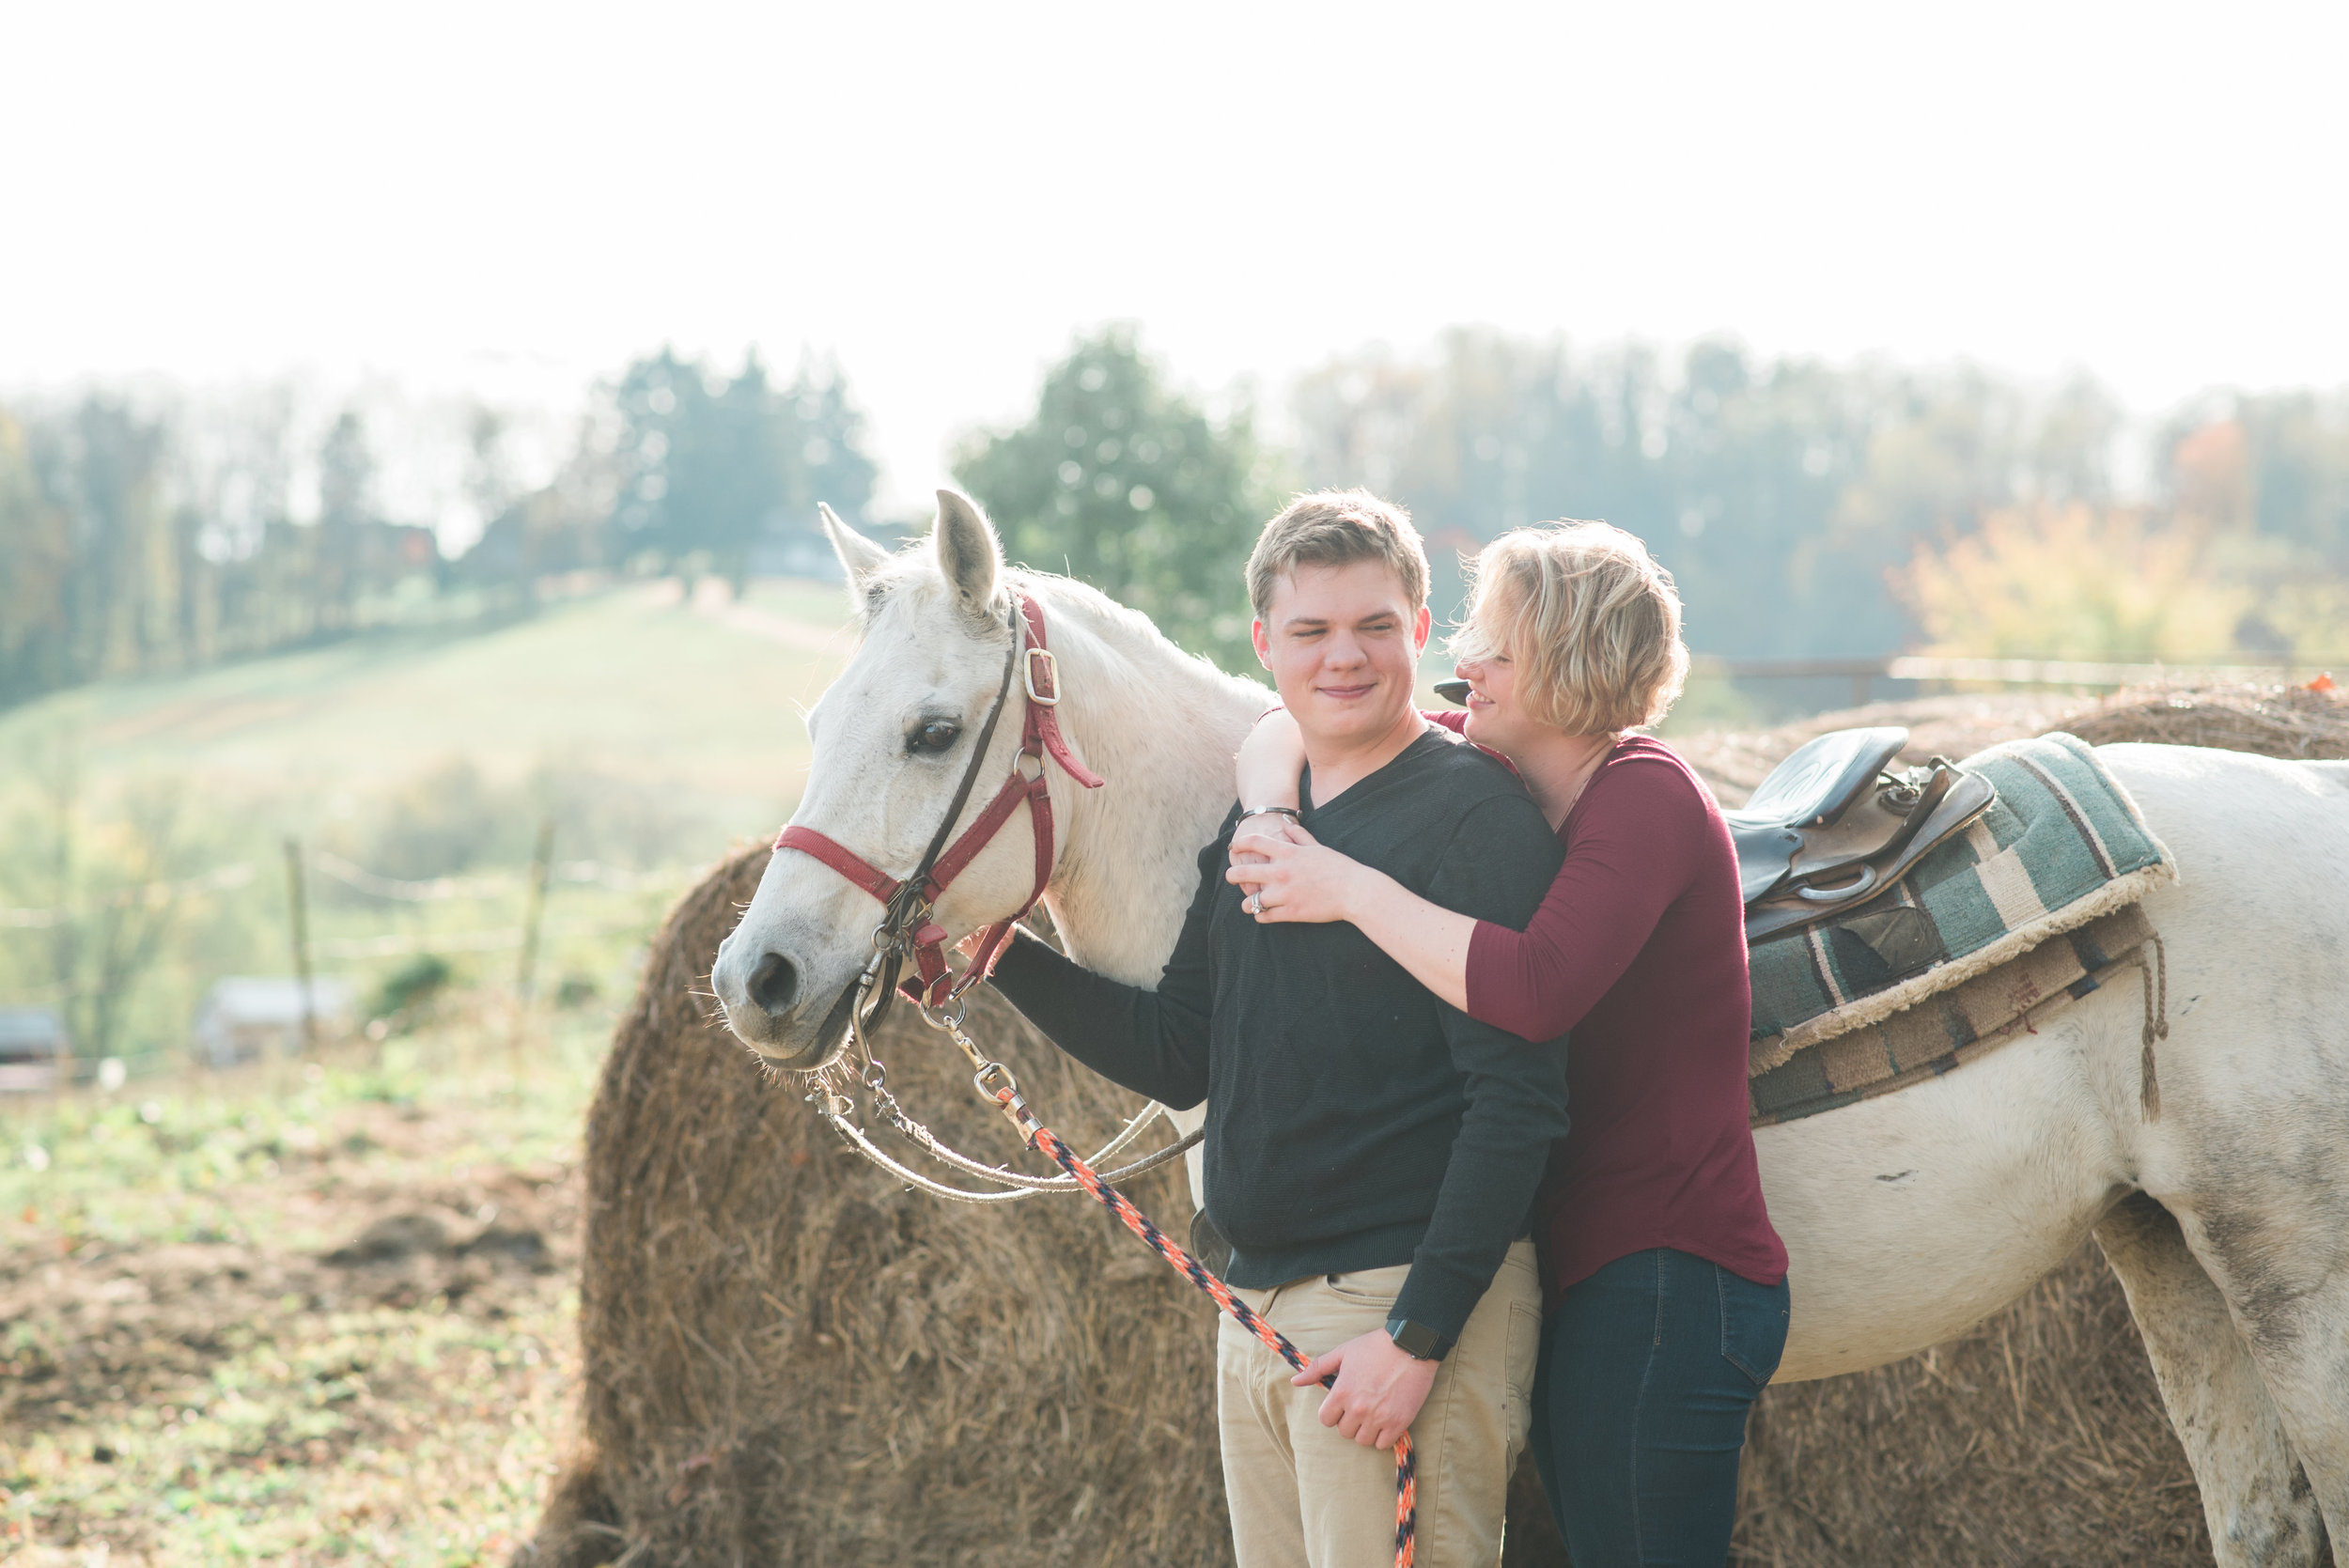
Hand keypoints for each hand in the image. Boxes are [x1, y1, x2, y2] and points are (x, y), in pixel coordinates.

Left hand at [1223, 830, 1372, 923]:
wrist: (1354, 891)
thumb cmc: (1338, 867)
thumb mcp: (1317, 846)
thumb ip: (1298, 834)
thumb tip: (1286, 822)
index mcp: (1288, 853)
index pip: (1254, 842)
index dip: (1239, 844)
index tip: (1234, 848)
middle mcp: (1281, 872)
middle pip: (1243, 873)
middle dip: (1232, 876)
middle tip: (1231, 878)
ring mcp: (1284, 894)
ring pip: (1251, 901)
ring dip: (1247, 902)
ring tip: (1249, 904)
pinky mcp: (1290, 913)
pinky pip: (1264, 916)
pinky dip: (1260, 916)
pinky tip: (1262, 914)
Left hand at [1292, 1329, 1437, 1449]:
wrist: (1411, 1345)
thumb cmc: (1375, 1346)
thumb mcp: (1343, 1352)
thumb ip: (1318, 1368)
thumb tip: (1295, 1381)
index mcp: (1341, 1392)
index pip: (1325, 1420)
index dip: (1332, 1413)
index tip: (1342, 1405)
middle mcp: (1358, 1408)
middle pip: (1344, 1432)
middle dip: (1349, 1421)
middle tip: (1360, 1408)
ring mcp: (1379, 1417)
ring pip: (1363, 1440)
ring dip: (1366, 1430)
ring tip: (1373, 1414)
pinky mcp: (1399, 1422)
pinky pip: (1383, 1444)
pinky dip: (1384, 1436)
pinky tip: (1386, 1421)